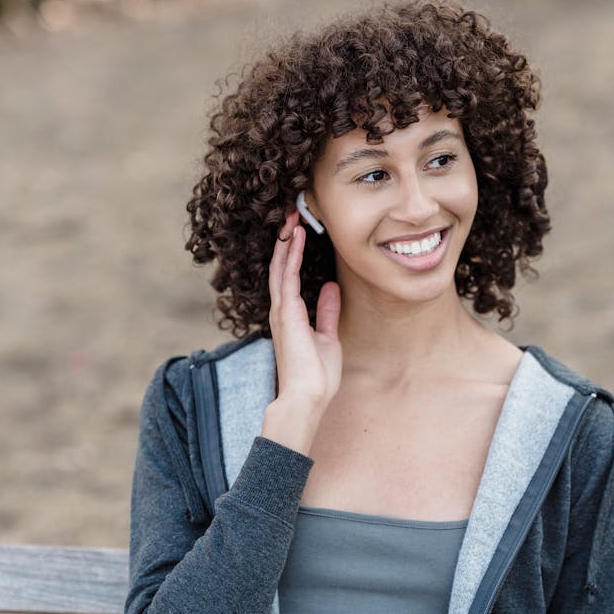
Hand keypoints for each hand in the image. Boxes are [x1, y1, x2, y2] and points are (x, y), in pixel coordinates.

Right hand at [262, 210, 341, 452]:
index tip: (299, 232)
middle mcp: (282, 311)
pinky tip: (295, 237)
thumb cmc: (317, 375)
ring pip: (281, 267)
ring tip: (291, 218)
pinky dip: (290, 254)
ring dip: (286, 241)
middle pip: (281, 268)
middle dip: (286, 242)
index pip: (289, 278)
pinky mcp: (286, 313)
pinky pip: (287, 276)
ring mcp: (282, 311)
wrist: (308, 396)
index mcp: (291, 317)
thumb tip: (331, 288)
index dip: (292, 254)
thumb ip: (327, 312)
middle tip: (291, 216)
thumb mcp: (328, 336)